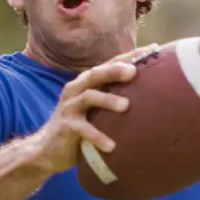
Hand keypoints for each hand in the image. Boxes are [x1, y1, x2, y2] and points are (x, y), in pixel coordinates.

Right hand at [27, 49, 149, 174]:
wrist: (47, 149)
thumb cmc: (80, 127)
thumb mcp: (96, 109)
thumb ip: (113, 98)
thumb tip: (150, 95)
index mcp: (87, 83)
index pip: (109, 64)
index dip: (129, 56)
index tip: (152, 50)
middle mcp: (77, 89)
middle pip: (96, 74)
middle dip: (115, 71)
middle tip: (134, 71)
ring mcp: (69, 107)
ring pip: (89, 97)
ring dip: (107, 100)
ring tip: (126, 106)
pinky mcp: (65, 127)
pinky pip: (82, 130)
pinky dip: (97, 136)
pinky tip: (111, 146)